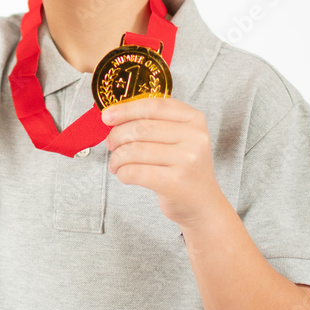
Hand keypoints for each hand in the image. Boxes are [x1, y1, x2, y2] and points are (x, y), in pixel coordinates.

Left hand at [101, 97, 224, 227]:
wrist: (202, 203)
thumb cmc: (182, 167)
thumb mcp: (178, 137)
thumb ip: (152, 122)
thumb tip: (112, 115)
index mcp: (194, 119)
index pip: (154, 105)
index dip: (126, 109)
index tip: (107, 116)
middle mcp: (194, 137)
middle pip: (142, 128)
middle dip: (117, 135)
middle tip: (110, 144)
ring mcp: (187, 160)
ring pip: (135, 150)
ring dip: (117, 157)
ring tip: (115, 163)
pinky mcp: (175, 182)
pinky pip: (135, 172)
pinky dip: (122, 172)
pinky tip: (124, 174)